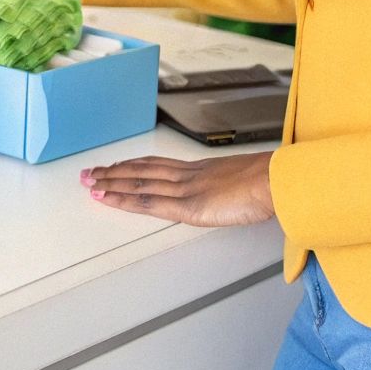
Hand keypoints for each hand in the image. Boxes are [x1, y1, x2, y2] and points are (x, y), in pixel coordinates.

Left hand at [81, 152, 275, 226]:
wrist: (280, 181)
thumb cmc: (274, 184)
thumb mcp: (251, 185)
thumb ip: (236, 190)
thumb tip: (241, 196)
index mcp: (203, 170)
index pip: (160, 165)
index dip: (136, 165)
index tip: (119, 164)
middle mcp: (189, 175)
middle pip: (142, 170)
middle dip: (114, 171)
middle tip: (91, 171)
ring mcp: (186, 189)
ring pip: (138, 182)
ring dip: (111, 182)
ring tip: (90, 182)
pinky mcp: (188, 206)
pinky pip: (147, 201)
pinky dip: (123, 198)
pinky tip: (107, 197)